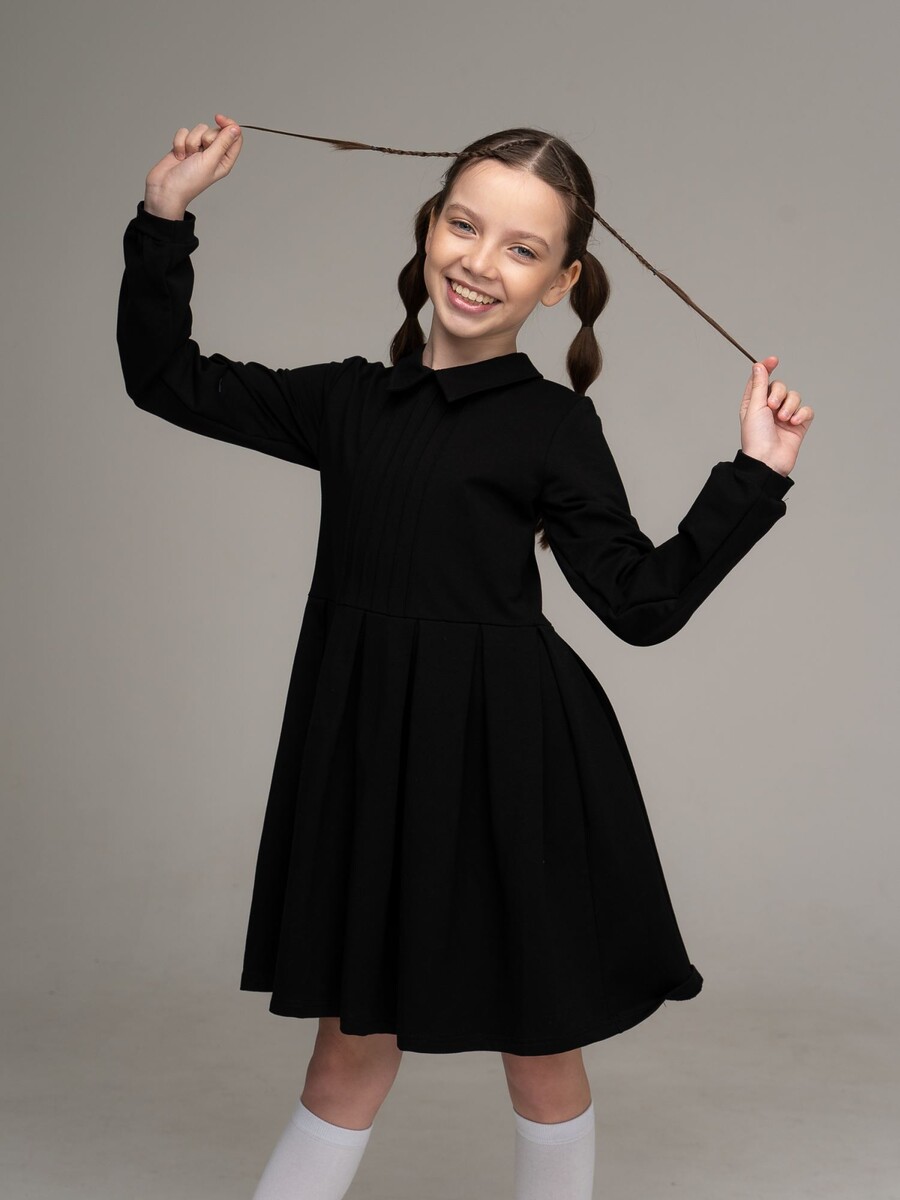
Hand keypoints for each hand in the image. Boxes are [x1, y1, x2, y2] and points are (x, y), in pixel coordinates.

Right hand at [144, 114, 242, 214]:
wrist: (165, 188)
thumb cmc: (189, 182)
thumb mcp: (210, 161)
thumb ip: (222, 143)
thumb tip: (235, 129)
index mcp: (224, 160)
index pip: (234, 136)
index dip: (228, 125)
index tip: (218, 119)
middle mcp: (213, 154)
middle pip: (215, 130)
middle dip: (204, 137)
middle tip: (199, 152)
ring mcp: (198, 150)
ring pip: (198, 130)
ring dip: (190, 141)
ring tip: (187, 157)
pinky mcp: (184, 146)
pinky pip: (184, 131)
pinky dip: (179, 142)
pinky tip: (179, 156)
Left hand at [738, 356, 813, 476]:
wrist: (769, 460)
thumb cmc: (756, 437)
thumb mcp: (754, 407)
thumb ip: (759, 385)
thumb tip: (758, 366)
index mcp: (755, 403)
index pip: (762, 380)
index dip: (767, 368)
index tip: (774, 360)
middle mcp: (770, 408)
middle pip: (781, 386)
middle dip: (779, 394)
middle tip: (772, 407)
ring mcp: (785, 416)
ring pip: (795, 397)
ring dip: (790, 406)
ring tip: (783, 420)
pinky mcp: (799, 424)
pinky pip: (806, 409)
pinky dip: (802, 414)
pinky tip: (794, 422)